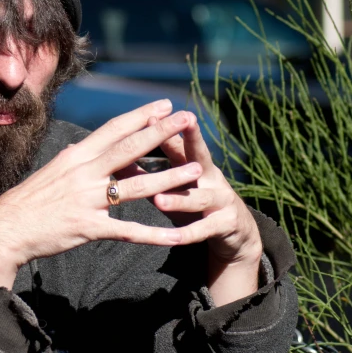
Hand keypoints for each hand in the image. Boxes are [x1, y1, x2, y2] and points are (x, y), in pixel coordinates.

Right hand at [0, 100, 203, 288]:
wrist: (3, 229)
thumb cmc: (28, 202)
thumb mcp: (52, 172)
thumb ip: (75, 160)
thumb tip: (87, 148)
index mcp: (75, 156)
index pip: (113, 129)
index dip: (140, 116)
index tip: (163, 105)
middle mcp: (83, 172)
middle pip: (129, 148)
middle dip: (161, 132)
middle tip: (187, 118)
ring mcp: (86, 199)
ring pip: (135, 185)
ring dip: (168, 177)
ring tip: (195, 170)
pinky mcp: (87, 227)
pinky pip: (127, 230)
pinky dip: (154, 234)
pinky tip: (177, 235)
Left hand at [143, 113, 262, 305]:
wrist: (235, 231)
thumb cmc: (194, 201)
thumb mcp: (174, 185)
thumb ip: (149, 172)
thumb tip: (116, 157)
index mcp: (195, 163)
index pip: (179, 142)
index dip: (166, 129)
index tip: (151, 114)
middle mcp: (211, 176)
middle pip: (200, 155)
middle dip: (193, 139)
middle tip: (185, 124)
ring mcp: (221, 199)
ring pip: (199, 197)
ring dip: (179, 198)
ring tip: (159, 198)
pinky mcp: (225, 224)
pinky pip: (203, 230)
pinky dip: (187, 234)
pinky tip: (172, 238)